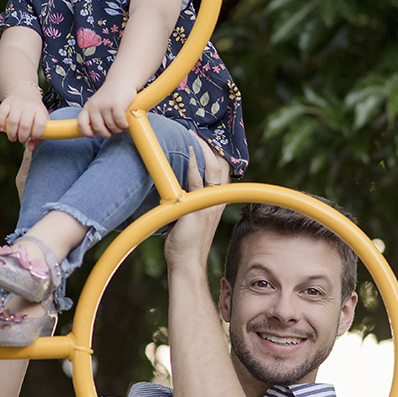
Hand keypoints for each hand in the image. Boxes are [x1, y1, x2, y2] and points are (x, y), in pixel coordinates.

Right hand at [0, 92, 48, 147]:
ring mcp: (17, 104)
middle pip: (25, 125)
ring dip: (11, 133)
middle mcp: (29, 107)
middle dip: (22, 136)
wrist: (25, 95)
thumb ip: (38, 138)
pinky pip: (1, 114)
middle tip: (21, 140)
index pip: (40, 124)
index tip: (33, 137)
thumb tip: (30, 148)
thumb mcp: (41, 124)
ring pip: (13, 121)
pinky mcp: (6, 103)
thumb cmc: (34, 115)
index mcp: (40, 112)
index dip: (37, 134)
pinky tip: (0, 129)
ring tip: (12, 137)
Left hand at [77, 78, 136, 137]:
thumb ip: (96, 116)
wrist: (122, 80)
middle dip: (107, 134)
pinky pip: (119, 122)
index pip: (81, 123)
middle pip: (98, 128)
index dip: (85, 132)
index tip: (92, 135)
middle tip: (113, 131)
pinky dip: (124, 125)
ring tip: (121, 126)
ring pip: (111, 127)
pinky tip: (126, 124)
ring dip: (118, 130)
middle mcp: (94, 106)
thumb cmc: (111, 95)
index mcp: (88, 107)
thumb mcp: (98, 104)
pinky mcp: (116, 105)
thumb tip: (97, 132)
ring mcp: (105, 105)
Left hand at [164, 137, 229, 268]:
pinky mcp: (198, 209)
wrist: (187, 264)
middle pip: (223, 165)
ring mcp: (209, 205)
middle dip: (212, 146)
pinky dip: (194, 164)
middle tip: (197, 131)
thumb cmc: (185, 243)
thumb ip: (186, 202)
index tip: (206, 139)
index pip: (223, 171)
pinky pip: (197, 181)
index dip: (218, 153)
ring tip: (192, 134)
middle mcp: (217, 201)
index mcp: (217, 202)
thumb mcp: (188, 217)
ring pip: (213, 169)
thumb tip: (174, 189)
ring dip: (202, 149)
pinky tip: (188, 152)